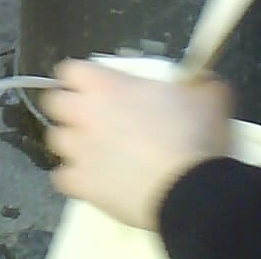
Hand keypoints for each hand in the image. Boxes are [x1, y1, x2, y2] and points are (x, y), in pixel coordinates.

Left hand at [41, 60, 232, 230]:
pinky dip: (74, 179)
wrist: (190, 189)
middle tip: (91, 119)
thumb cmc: (193, 135)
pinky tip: (92, 182)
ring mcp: (78, 150)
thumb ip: (197, 82)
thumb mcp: (206, 96)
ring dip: (71, 145)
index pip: (69, 70)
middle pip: (54, 103)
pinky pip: (62, 179)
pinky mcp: (81, 185)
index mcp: (105, 84)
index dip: (79, 79)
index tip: (93, 87)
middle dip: (68, 110)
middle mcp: (83, 113)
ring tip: (91, 153)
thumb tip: (201, 80)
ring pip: (55, 141)